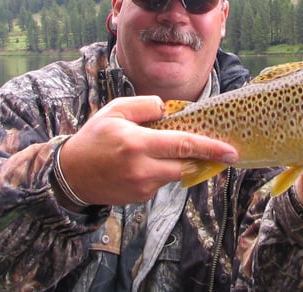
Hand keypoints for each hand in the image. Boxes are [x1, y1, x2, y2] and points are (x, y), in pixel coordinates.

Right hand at [56, 96, 238, 206]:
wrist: (71, 175)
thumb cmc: (94, 137)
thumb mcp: (115, 110)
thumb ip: (144, 106)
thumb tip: (168, 110)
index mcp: (137, 143)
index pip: (182, 145)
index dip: (210, 148)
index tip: (230, 151)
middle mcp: (142, 168)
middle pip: (186, 165)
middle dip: (201, 157)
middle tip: (217, 150)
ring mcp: (141, 186)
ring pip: (175, 174)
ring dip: (178, 162)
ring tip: (164, 149)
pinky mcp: (140, 197)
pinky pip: (162, 182)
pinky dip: (162, 171)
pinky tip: (149, 162)